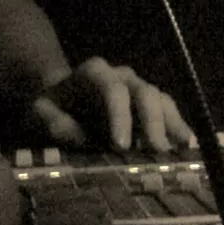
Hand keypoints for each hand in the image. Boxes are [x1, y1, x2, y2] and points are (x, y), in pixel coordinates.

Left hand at [30, 57, 193, 153]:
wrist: (58, 100)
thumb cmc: (48, 106)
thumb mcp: (38, 112)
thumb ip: (54, 122)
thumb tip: (81, 137)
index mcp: (95, 73)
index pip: (113, 90)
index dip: (120, 116)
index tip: (121, 146)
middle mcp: (122, 76)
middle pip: (144, 92)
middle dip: (153, 122)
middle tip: (157, 151)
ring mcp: (137, 89)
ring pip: (161, 100)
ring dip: (171, 124)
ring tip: (181, 150)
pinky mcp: (147, 105)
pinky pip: (167, 112)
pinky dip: (177, 128)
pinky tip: (186, 148)